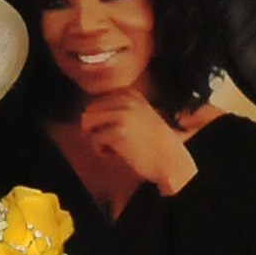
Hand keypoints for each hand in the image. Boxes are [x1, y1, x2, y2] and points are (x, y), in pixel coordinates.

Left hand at [76, 88, 197, 192]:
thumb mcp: (139, 115)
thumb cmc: (153, 143)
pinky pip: (94, 140)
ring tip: (111, 148)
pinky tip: (116, 156)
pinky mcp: (119, 132)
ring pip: (87, 123)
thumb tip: (85, 115)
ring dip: (95, 139)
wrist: (171, 161)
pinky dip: (101, 152)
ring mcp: (122, 114)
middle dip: (94, 130)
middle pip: (89, 112)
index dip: (101, 122)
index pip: (96, 103)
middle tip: (109, 143)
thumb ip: (117, 109)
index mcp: (129, 93)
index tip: (116, 133)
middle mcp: (126, 100)